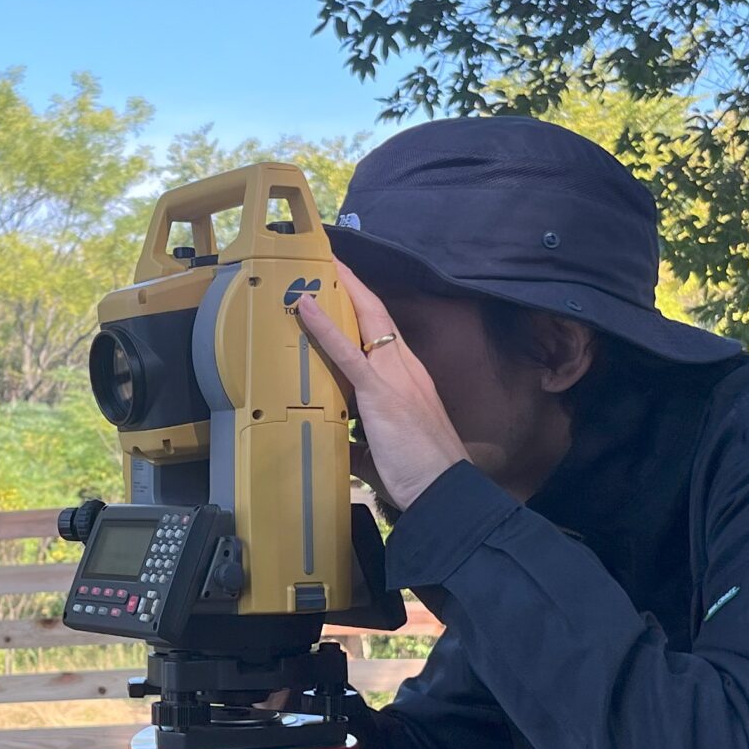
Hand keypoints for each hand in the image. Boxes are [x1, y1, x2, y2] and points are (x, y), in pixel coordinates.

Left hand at [294, 272, 469, 511]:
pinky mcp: (379, 391)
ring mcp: (394, 376)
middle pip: (377, 315)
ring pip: (364, 322)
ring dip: (339, 294)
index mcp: (410, 380)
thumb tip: (343, 447)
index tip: (350, 286)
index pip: (386, 334)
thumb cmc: (422, 475)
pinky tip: (305, 306)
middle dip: (354, 285)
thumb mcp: (384, 456)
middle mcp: (405, 369)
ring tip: (317, 268)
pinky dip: (324, 326)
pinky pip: (346, 351)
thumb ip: (360, 445)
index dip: (367, 307)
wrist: (443, 491)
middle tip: (331, 258)